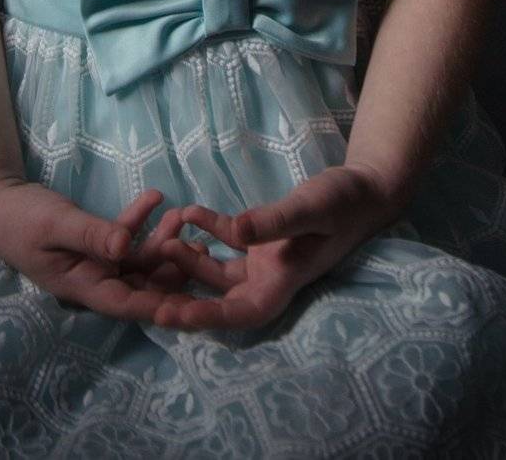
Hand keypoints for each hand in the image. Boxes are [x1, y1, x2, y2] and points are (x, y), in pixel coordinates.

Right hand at [0, 179, 207, 319]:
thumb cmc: (22, 218)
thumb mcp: (56, 225)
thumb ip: (91, 234)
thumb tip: (124, 247)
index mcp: (82, 286)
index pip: (128, 304)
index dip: (160, 306)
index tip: (192, 306)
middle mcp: (93, 279)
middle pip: (141, 285)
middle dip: (173, 272)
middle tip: (205, 252)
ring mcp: (95, 262)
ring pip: (138, 260)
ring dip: (162, 241)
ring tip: (186, 218)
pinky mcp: (96, 243)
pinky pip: (126, 237)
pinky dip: (141, 221)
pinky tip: (158, 197)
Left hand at [151, 164, 402, 330]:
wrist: (363, 189)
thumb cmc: (343, 201)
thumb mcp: (310, 207)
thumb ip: (274, 220)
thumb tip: (236, 231)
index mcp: (283, 283)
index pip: (238, 313)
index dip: (203, 317)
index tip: (168, 315)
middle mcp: (270, 280)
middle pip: (219, 300)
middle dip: (183, 297)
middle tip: (141, 293)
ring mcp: (264, 262)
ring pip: (217, 272)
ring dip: (188, 260)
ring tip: (158, 244)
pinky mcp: (262, 241)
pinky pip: (228, 241)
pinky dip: (208, 229)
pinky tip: (187, 211)